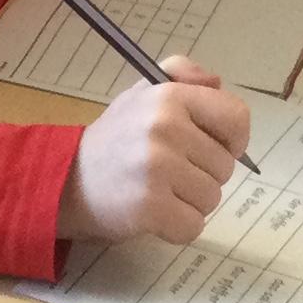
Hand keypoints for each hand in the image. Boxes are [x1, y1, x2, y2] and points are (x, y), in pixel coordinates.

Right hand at [58, 54, 248, 244]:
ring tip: (160, 191)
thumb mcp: (143, 92)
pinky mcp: (150, 207)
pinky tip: (155, 214)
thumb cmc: (114, 139)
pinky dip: (178, 227)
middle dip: (203, 174)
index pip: (237, 118)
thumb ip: (182, 75)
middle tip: (169, 172)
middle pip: (225, 166)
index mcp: (169, 97)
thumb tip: (218, 83)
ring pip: (212, 198)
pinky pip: (194, 225)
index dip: (233, 139)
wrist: (66, 180)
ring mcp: (158, 169)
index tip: (214, 148)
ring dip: (190, 202)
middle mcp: (165, 128)